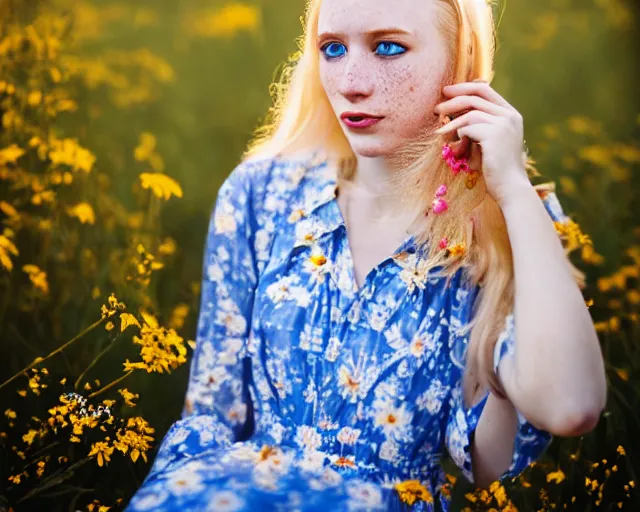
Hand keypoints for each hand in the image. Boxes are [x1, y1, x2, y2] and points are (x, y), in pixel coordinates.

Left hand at [434, 80, 531, 205]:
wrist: (510, 188)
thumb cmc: (495, 169)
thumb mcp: (487, 143)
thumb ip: (478, 126)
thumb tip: (453, 115)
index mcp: (510, 114)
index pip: (485, 90)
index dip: (464, 88)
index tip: (447, 92)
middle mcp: (510, 115)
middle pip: (476, 96)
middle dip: (453, 99)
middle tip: (436, 107)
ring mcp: (504, 124)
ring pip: (470, 112)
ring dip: (451, 119)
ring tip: (439, 128)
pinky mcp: (495, 135)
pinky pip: (467, 127)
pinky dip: (456, 133)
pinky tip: (451, 143)